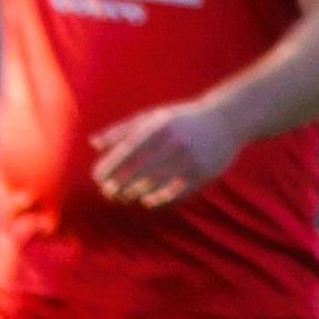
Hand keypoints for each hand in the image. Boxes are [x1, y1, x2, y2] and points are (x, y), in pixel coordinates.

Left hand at [87, 96, 248, 207]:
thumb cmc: (181, 119)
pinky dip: (160, 199)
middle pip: (141, 170)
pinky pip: (177, 192)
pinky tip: (147, 201)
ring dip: (137, 193)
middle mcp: (174, 143)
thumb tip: (93, 143)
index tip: (97, 177)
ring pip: (158, 183)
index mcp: (159, 126)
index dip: (110, 166)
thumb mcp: (152, 117)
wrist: (225, 120)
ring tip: (123, 197)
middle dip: (121, 184)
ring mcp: (190, 159)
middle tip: (108, 193)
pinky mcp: (204, 173)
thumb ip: (122, 129)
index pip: (128, 150)